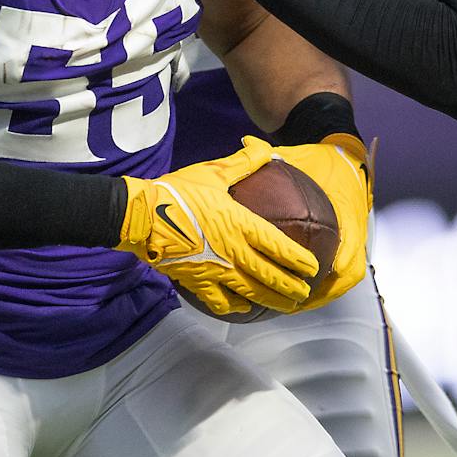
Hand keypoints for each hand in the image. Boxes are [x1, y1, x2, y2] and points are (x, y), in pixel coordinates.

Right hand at [118, 136, 320, 316]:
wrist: (142, 216)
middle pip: (269, 276)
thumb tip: (265, 148)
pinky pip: (220, 300)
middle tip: (305, 294)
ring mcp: (216, 270)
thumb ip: (244, 162)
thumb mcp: (214, 172)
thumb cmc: (179, 191)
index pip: (278, 246)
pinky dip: (235, 307)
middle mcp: (233, 251)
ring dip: (271, 300)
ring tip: (286, 306)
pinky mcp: (197, 281)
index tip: (314, 268)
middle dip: (291, 287)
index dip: (299, 260)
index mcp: (240, 223)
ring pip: (251, 292)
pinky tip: (243, 308)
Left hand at [273, 135, 372, 308]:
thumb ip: (272, 153)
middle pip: (348, 274)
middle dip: (325, 292)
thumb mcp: (299, 154)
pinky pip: (338, 266)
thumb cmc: (320, 156)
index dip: (336, 270)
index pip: (350, 250)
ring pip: (343, 276)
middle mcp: (354, 230)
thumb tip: (246, 144)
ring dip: (323, 292)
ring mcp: (352, 237)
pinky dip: (321, 280)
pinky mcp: (346, 240)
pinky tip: (295, 285)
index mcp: (348, 212)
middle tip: (297, 304)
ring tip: (293, 304)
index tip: (317, 281)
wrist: (343, 150)